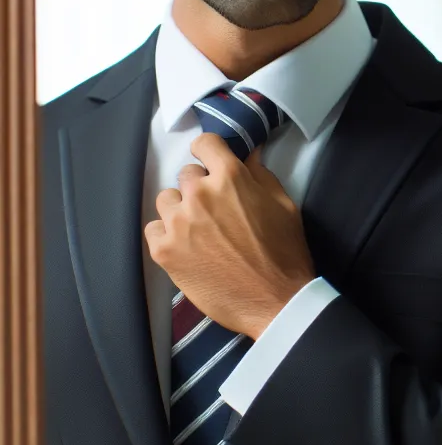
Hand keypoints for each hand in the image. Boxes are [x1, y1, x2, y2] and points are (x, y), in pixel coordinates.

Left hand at [145, 133, 315, 339]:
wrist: (275, 300)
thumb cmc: (285, 252)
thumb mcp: (284, 204)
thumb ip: (261, 175)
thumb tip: (249, 153)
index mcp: (232, 178)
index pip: (205, 144)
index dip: (209, 152)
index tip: (212, 162)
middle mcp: (200, 195)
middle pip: (186, 174)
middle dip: (201, 186)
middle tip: (217, 209)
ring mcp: (179, 223)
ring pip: (166, 199)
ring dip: (181, 209)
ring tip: (199, 229)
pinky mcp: (164, 251)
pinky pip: (153, 228)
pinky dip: (166, 234)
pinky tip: (186, 246)